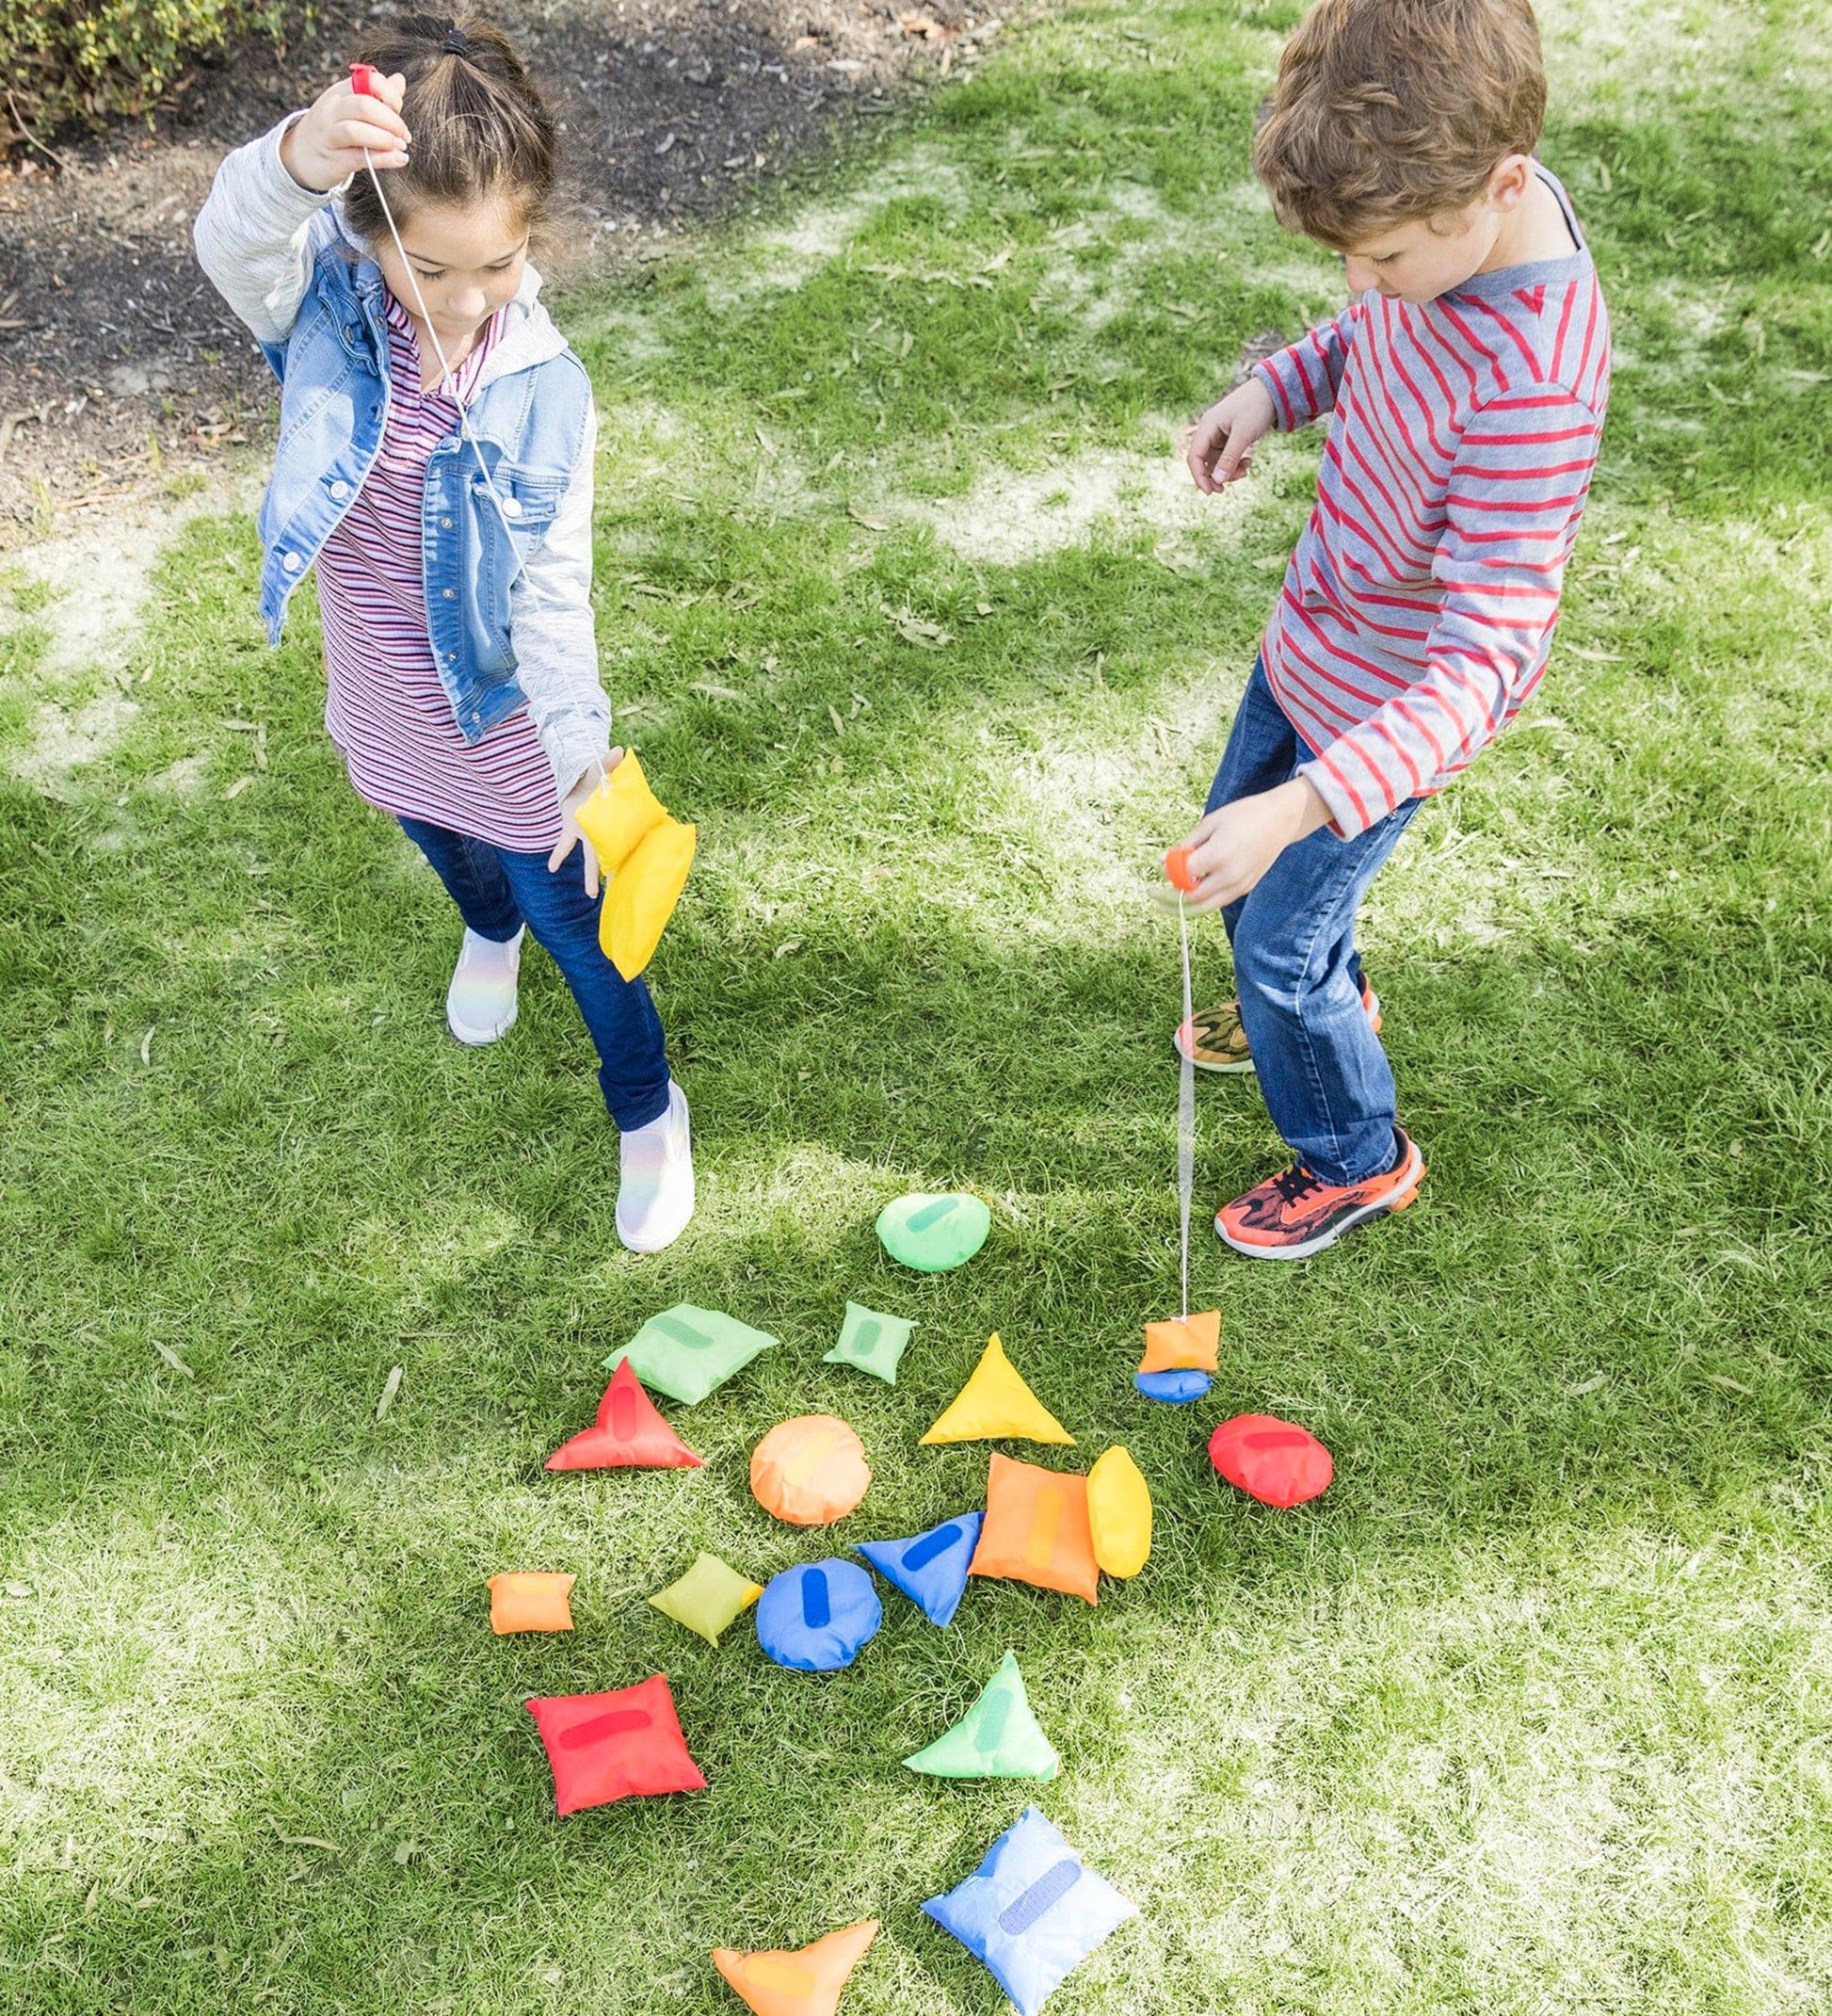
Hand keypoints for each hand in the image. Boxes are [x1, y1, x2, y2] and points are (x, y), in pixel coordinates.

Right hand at [279, 72, 410, 192]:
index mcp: (341, 91)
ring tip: (401, 146)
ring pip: (357, 131)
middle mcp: (333, 109)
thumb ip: (378, 96)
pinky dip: (384, 159)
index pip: (370, 81)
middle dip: (391, 120)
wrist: (301, 155)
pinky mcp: (335, 160)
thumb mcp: (351, 107)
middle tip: (404, 134)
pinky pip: (360, 158)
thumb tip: (399, 80)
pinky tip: (399, 159)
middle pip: (365, 106)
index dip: (391, 95)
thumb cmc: (334, 128)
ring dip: (385, 139)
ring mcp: (330, 135)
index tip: (399, 110)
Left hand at [549, 749, 623, 896]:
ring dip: (589, 876)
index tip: (636, 869)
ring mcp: (586, 831)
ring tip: (593, 895)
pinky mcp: (571, 828)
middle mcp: (601, 829)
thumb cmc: (596, 775)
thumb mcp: (601, 769)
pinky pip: (564, 845)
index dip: (628, 855)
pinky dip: (558, 855)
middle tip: (618, 892)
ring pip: (588, 859)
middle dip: (612, 874)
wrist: (580, 776)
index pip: (622, 840)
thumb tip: (618, 750)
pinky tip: (552, 868)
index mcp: (611, 819)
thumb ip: (609, 763)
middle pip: (608, 856)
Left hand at [1172, 777, 1331, 909]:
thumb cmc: (1243, 815)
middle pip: (1192, 897)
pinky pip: (1220, 901)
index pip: (1183, 874)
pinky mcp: (1246, 887)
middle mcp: (1229, 875)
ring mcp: (1240, 884)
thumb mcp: (1210, 823)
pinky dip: (1204, 899)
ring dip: (1187, 903)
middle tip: (1160, 888)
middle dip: (1173, 894)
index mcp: (1218, 856)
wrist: (1280, 820)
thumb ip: (1186, 844)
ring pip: (1206, 906)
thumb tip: (1161, 860)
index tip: (1164, 864)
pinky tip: (1195, 889)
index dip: (1170, 871)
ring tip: (1173, 895)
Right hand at [1185, 378, 1276, 493]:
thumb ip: (1230, 458)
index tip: (1211, 492)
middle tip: (1232, 484)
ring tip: (1247, 468)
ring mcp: (1219, 435)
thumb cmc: (1256, 407)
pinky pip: (1227, 457)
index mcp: (1207, 427)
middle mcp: (1210, 431)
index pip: (1194, 457)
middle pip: (1205, 462)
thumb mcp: (1243, 434)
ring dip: (1230, 470)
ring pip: (1217, 462)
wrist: (1273, 392)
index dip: (1199, 477)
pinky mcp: (1230, 438)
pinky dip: (1236, 463)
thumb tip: (1218, 481)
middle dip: (1218, 475)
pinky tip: (1249, 462)